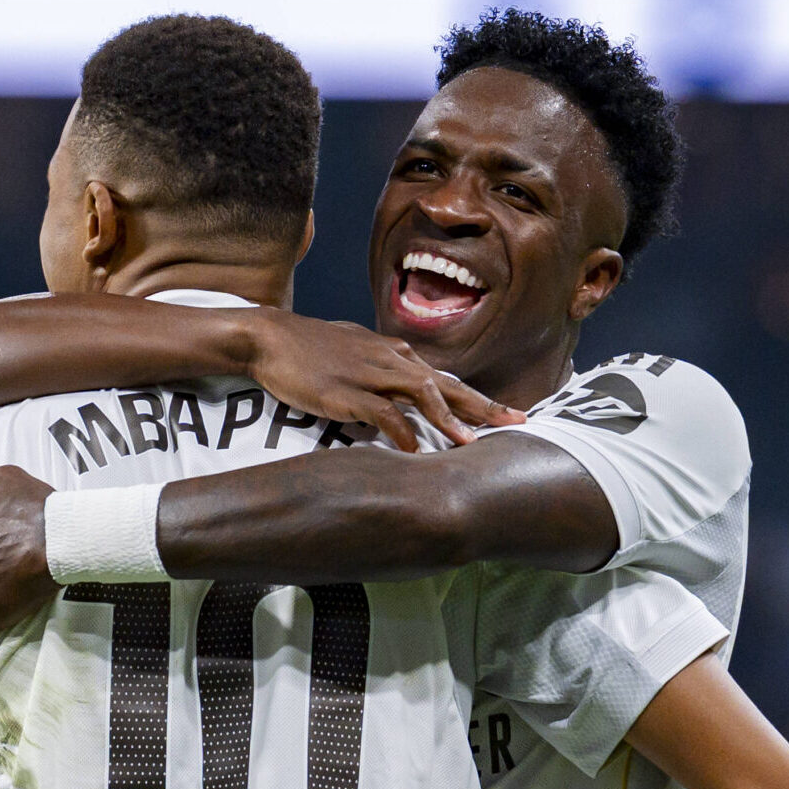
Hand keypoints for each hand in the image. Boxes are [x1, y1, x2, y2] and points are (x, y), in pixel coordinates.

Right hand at [238, 312, 522, 451]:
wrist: (270, 337)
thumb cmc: (309, 348)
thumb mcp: (355, 353)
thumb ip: (382, 370)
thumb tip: (399, 395)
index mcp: (396, 354)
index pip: (447, 378)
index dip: (479, 398)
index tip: (507, 414)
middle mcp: (391, 361)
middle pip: (447, 384)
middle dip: (484, 405)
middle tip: (519, 422)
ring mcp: (369, 375)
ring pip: (423, 393)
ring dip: (449, 418)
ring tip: (472, 442)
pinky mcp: (346, 392)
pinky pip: (383, 413)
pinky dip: (403, 432)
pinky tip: (416, 452)